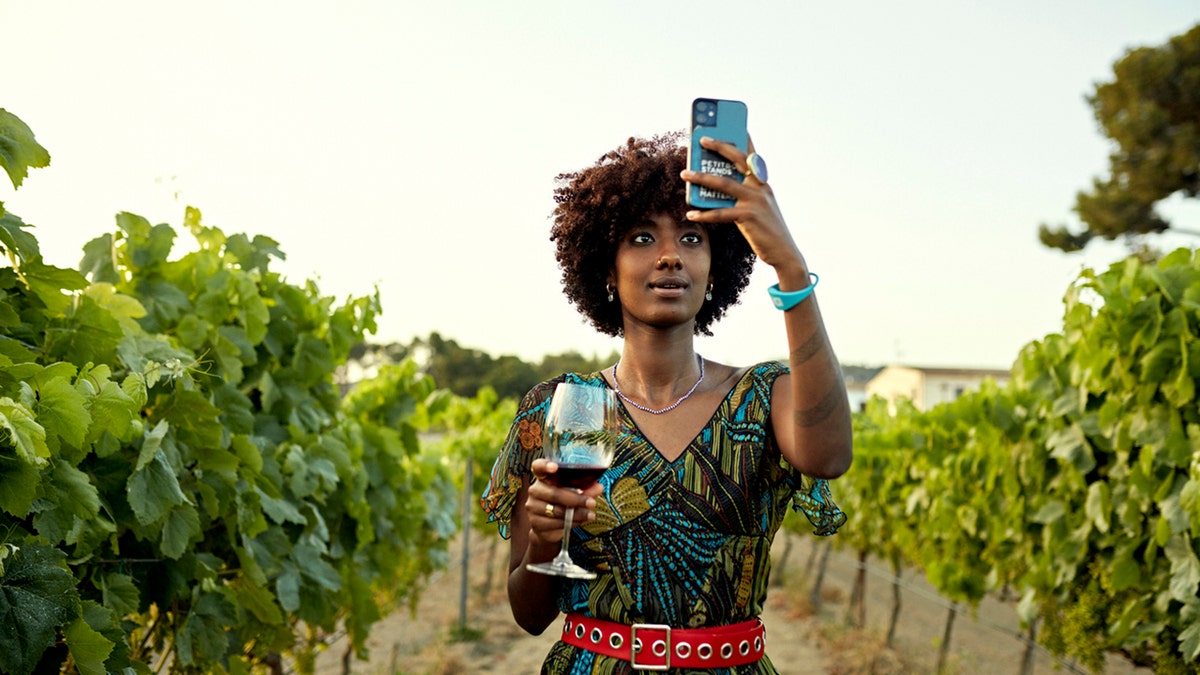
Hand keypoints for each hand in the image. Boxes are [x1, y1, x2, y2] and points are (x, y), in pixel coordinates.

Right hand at [525, 458, 599, 545]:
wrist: (548, 527)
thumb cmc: (562, 504)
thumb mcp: (575, 493)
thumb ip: (586, 489)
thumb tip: (598, 486)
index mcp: (543, 477)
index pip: (538, 466)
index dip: (545, 466)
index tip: (555, 467)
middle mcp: (535, 490)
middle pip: (554, 493)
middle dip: (576, 499)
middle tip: (591, 503)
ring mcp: (533, 506)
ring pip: (557, 510)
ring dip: (576, 513)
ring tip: (590, 514)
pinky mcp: (535, 522)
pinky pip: (555, 523)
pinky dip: (570, 522)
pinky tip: (579, 521)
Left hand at [681, 136, 808, 280]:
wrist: (784, 251)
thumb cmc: (766, 229)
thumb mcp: (756, 207)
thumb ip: (740, 195)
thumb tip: (713, 189)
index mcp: (763, 182)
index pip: (752, 154)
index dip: (744, 138)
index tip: (734, 124)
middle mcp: (760, 187)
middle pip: (737, 160)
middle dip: (719, 146)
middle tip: (702, 140)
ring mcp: (755, 200)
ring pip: (723, 184)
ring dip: (701, 177)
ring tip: (684, 174)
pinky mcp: (749, 216)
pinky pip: (721, 213)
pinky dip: (704, 214)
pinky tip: (691, 214)